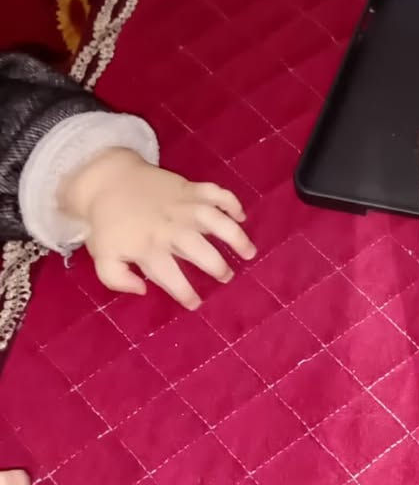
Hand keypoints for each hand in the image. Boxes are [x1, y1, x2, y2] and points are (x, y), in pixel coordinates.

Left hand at [59, 148, 255, 308]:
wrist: (105, 180)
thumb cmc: (107, 224)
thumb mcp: (103, 257)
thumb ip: (117, 279)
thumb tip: (143, 290)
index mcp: (150, 249)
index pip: (174, 279)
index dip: (187, 295)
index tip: (195, 303)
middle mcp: (171, 230)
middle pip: (203, 253)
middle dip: (218, 269)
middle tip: (226, 277)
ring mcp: (183, 207)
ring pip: (218, 222)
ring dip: (237, 238)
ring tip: (249, 253)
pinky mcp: (189, 188)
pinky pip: (217, 193)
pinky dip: (232, 203)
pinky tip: (241, 216)